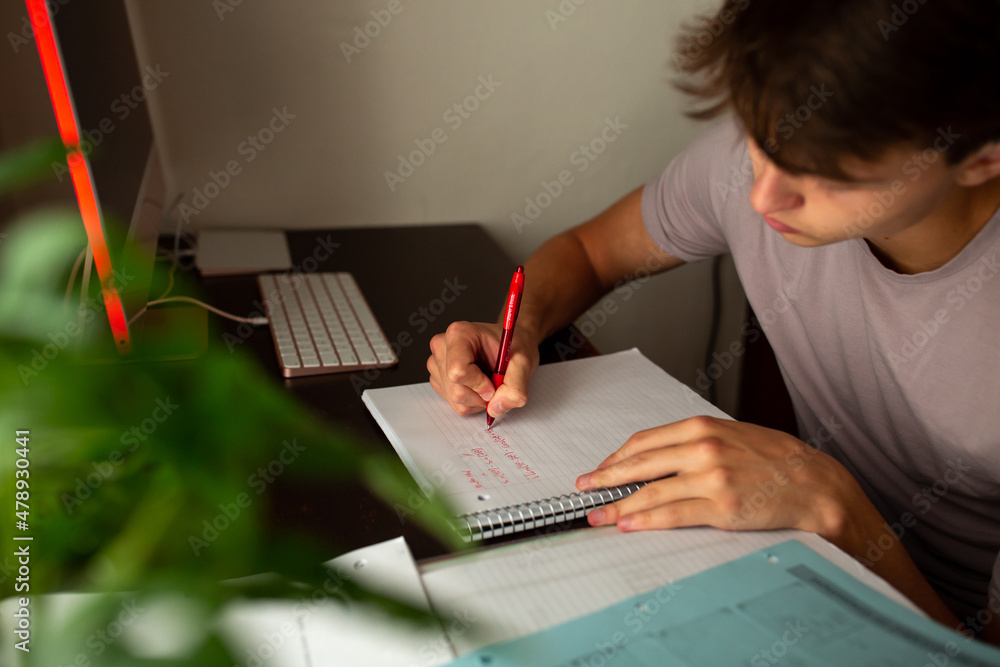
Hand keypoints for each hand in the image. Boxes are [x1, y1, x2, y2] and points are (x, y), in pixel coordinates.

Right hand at [427, 321, 539, 419]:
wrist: (511, 347)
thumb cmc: (514, 347)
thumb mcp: (525, 363)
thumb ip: (516, 387)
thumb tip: (496, 408)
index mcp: (459, 334)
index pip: (458, 371)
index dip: (479, 385)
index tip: (494, 385)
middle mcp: (443, 347)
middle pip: (456, 390)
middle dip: (481, 396)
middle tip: (496, 384)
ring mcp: (438, 363)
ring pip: (455, 400)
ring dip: (478, 400)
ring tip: (489, 383)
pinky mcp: (439, 379)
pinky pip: (454, 404)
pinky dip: (472, 403)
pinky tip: (480, 387)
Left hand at [575, 416, 868, 542]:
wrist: (815, 483)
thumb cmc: (775, 459)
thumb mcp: (731, 435)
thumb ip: (694, 442)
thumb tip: (656, 458)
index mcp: (701, 427)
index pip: (644, 442)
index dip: (616, 458)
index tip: (600, 470)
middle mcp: (702, 449)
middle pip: (639, 464)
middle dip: (605, 479)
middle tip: (584, 490)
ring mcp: (711, 479)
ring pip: (650, 492)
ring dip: (618, 507)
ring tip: (597, 516)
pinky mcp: (721, 508)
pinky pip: (673, 515)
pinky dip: (646, 521)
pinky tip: (629, 525)